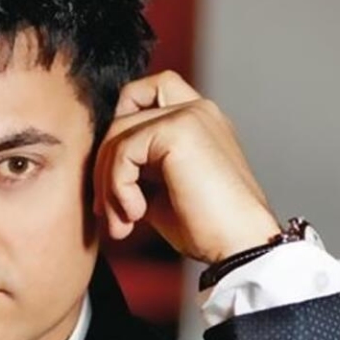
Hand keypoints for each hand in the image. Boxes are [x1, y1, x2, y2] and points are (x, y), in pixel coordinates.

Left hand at [92, 71, 280, 263]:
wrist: (239, 246)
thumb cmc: (208, 228)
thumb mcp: (162, 192)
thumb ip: (137, 170)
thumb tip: (100, 173)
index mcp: (198, 119)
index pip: (146, 93)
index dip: (121, 124)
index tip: (116, 176)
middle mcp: (197, 109)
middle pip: (123, 113)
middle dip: (105, 164)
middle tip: (108, 211)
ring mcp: (189, 114)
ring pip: (118, 132)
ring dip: (108, 182)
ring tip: (121, 221)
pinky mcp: (179, 130)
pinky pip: (124, 150)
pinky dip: (118, 186)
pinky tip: (136, 214)